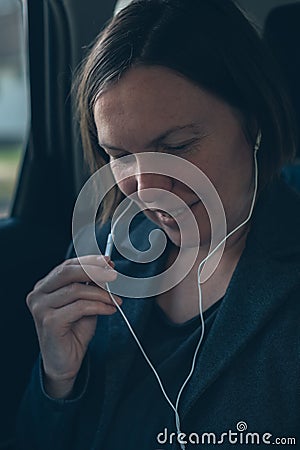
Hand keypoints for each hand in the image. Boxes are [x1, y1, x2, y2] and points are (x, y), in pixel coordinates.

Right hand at [26, 255, 121, 397]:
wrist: (64, 363)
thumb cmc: (73, 333)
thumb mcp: (84, 304)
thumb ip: (90, 287)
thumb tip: (106, 269)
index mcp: (44, 286)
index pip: (67, 266)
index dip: (89, 261)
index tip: (107, 262)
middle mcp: (38, 294)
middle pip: (68, 272)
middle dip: (94, 271)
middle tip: (113, 275)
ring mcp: (41, 308)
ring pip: (76, 290)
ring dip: (101, 293)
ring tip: (115, 300)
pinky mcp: (49, 322)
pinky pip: (80, 307)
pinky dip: (99, 306)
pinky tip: (109, 309)